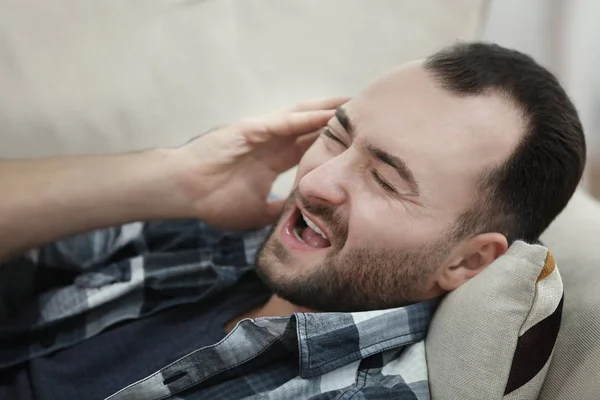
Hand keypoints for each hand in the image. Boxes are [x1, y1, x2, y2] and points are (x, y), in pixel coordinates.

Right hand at [173, 97, 348, 229]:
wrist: (184, 192)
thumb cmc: (214, 200)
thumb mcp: (257, 212)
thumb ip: (278, 211)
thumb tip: (300, 221)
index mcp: (274, 160)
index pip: (311, 148)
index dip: (335, 145)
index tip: (361, 145)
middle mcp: (272, 142)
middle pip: (313, 128)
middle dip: (338, 123)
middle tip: (369, 117)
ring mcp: (263, 133)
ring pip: (302, 117)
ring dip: (328, 112)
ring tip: (355, 105)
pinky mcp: (250, 129)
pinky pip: (282, 122)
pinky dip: (304, 119)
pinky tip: (326, 116)